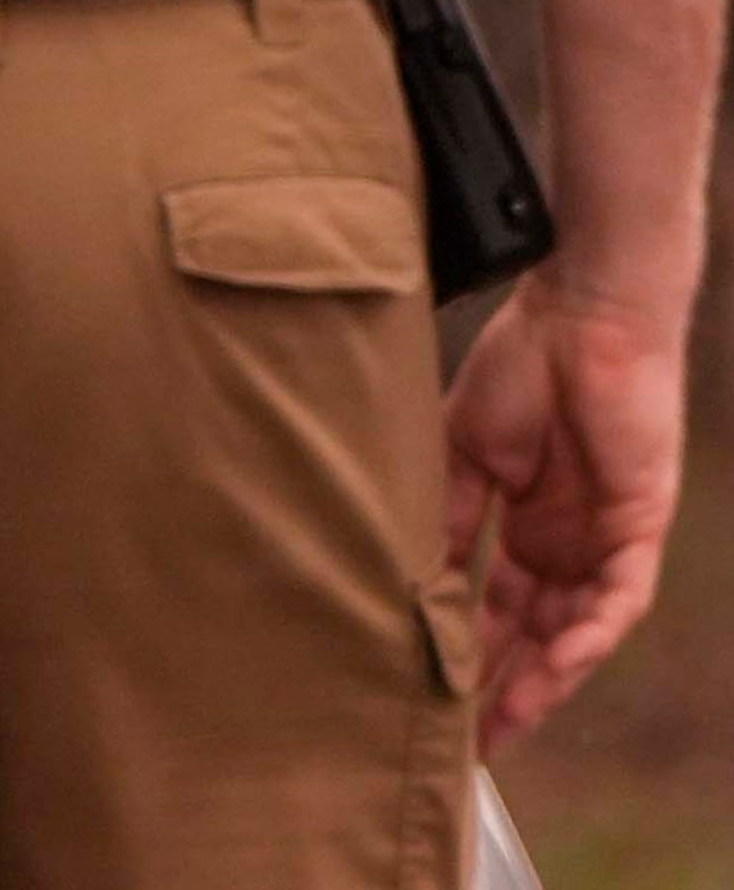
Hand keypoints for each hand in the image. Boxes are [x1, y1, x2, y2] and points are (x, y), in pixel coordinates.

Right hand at [443, 277, 689, 752]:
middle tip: (476, 742)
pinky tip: (562, 654)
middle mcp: (566, 543)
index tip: (438, 701)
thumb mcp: (463, 450)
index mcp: (524, 525)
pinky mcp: (640, 524)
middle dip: (510, 689)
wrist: (580, 314)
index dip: (472, 656)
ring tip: (510, 716)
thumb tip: (418, 577)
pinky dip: (593, 628)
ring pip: (581, 628)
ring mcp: (605, 538)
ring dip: (549, 673)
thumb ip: (449, 513)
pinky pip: (621, 594)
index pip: (498, 610)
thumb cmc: (521, 364)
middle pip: (539, 635)